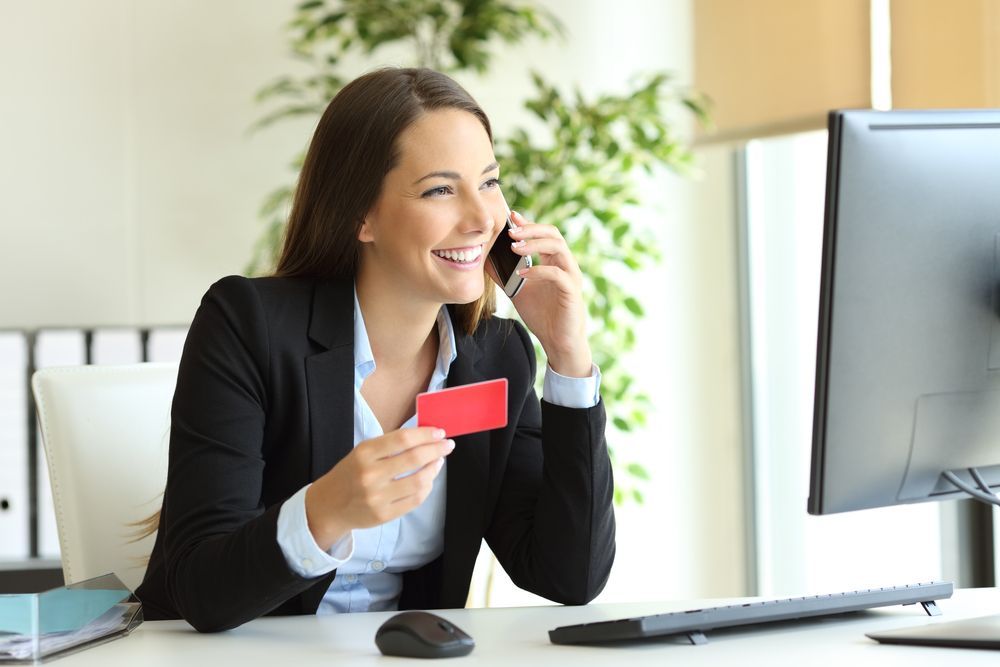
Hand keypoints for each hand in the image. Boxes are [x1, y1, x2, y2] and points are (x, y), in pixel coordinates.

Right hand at [304, 427, 454, 550]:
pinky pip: (415, 500)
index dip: (425, 434)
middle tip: (447, 445)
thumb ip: (390, 445)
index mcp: (364, 453)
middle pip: (414, 458)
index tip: (439, 432)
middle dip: (436, 450)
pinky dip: (426, 488)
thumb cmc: (351, 473)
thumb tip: (426, 436)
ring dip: (434, 469)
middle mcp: (370, 475)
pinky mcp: (383, 515)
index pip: (402, 439)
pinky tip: (428, 479)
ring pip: (419, 481)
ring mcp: (377, 497)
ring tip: (438, 462)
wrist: (329, 505)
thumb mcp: (363, 452)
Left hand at [496, 210, 592, 376]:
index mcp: (554, 261)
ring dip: (534, 244)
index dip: (528, 224)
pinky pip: (557, 273)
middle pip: (553, 234)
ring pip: (557, 247)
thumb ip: (504, 275)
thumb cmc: (542, 315)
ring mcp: (571, 276)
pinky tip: (521, 273)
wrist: (558, 341)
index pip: (543, 234)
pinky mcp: (571, 290)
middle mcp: (565, 264)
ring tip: (514, 247)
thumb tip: (483, 260)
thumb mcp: (517, 291)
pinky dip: (538, 270)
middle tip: (510, 232)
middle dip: (531, 229)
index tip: (510, 216)